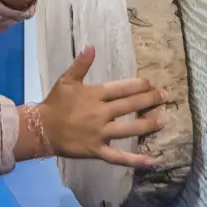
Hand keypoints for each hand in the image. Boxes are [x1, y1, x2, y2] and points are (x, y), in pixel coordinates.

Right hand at [34, 46, 166, 167]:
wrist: (41, 129)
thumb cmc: (55, 104)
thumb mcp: (66, 80)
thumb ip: (81, 64)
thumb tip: (91, 46)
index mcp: (94, 95)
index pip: (121, 88)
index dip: (139, 85)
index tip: (152, 83)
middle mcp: (101, 113)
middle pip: (129, 105)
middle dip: (149, 100)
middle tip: (165, 96)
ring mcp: (100, 133)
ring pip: (128, 129)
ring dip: (147, 124)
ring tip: (162, 120)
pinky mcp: (97, 150)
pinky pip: (118, 157)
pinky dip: (134, 160)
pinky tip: (150, 160)